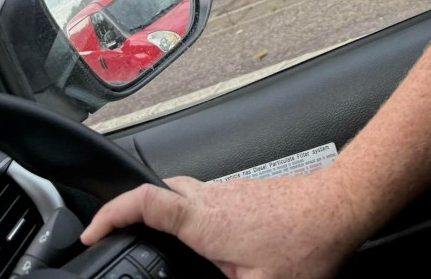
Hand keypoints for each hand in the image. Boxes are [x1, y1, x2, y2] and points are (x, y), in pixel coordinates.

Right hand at [80, 168, 365, 278]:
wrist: (340, 205)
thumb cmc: (307, 241)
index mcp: (206, 221)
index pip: (146, 202)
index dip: (110, 213)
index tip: (90, 231)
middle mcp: (213, 198)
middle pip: (159, 189)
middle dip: (131, 208)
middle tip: (115, 232)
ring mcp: (230, 190)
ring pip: (183, 191)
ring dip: (163, 210)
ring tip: (155, 241)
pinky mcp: (245, 192)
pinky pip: (204, 197)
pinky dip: (190, 213)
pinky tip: (204, 239)